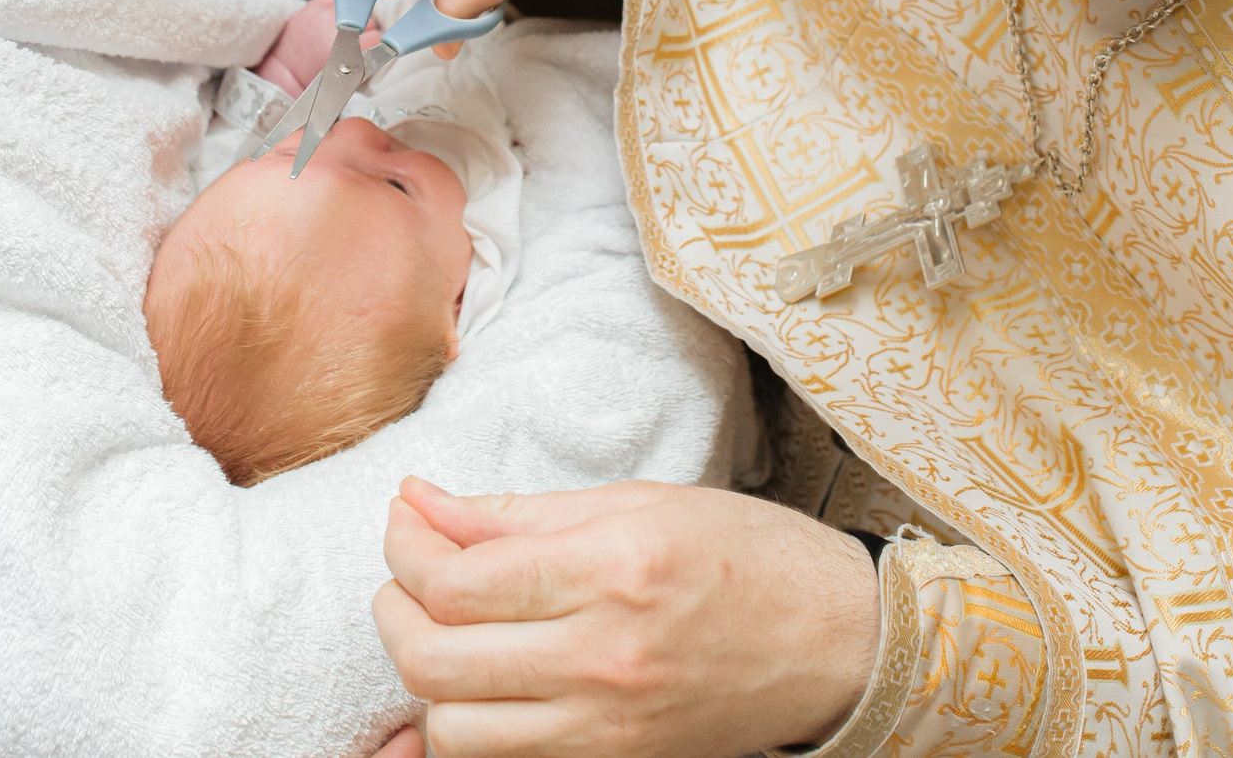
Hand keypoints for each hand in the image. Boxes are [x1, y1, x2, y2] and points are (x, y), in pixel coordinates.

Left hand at [252, 0, 389, 93]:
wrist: (285, 70)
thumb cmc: (317, 79)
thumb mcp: (349, 78)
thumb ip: (370, 61)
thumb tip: (389, 44)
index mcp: (345, 49)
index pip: (379, 37)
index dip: (378, 45)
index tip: (374, 50)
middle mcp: (334, 26)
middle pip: (371, 19)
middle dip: (367, 30)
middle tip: (353, 45)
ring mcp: (324, 11)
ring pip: (358, 8)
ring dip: (354, 19)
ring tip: (341, 34)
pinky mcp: (316, 3)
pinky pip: (341, 2)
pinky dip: (339, 11)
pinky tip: (331, 24)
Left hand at [374, 478, 880, 757]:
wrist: (837, 642)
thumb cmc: (747, 555)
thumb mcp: (636, 502)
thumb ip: (519, 513)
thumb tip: (423, 503)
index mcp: (611, 571)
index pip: (455, 581)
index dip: (405, 547)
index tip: (405, 520)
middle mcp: (604, 658)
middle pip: (435, 659)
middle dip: (394, 611)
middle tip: (407, 576)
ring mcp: (608, 727)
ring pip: (456, 730)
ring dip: (427, 680)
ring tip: (445, 631)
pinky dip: (470, 729)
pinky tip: (475, 686)